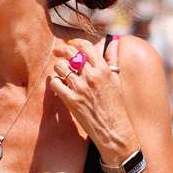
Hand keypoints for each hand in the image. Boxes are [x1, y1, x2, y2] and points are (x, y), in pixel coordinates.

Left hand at [49, 38, 135, 158]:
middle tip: (58, 52)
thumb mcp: (117, 80)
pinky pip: (55, 83)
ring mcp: (80, 88)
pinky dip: (55, 82)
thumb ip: (113, 60)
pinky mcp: (71, 100)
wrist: (113, 130)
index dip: (75, 43)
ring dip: (59, 68)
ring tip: (61, 72)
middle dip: (62, 51)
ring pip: (60, 67)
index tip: (71, 44)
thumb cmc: (117, 106)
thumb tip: (113, 43)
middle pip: (70, 54)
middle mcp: (91, 76)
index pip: (86, 47)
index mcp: (104, 69)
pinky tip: (58, 84)